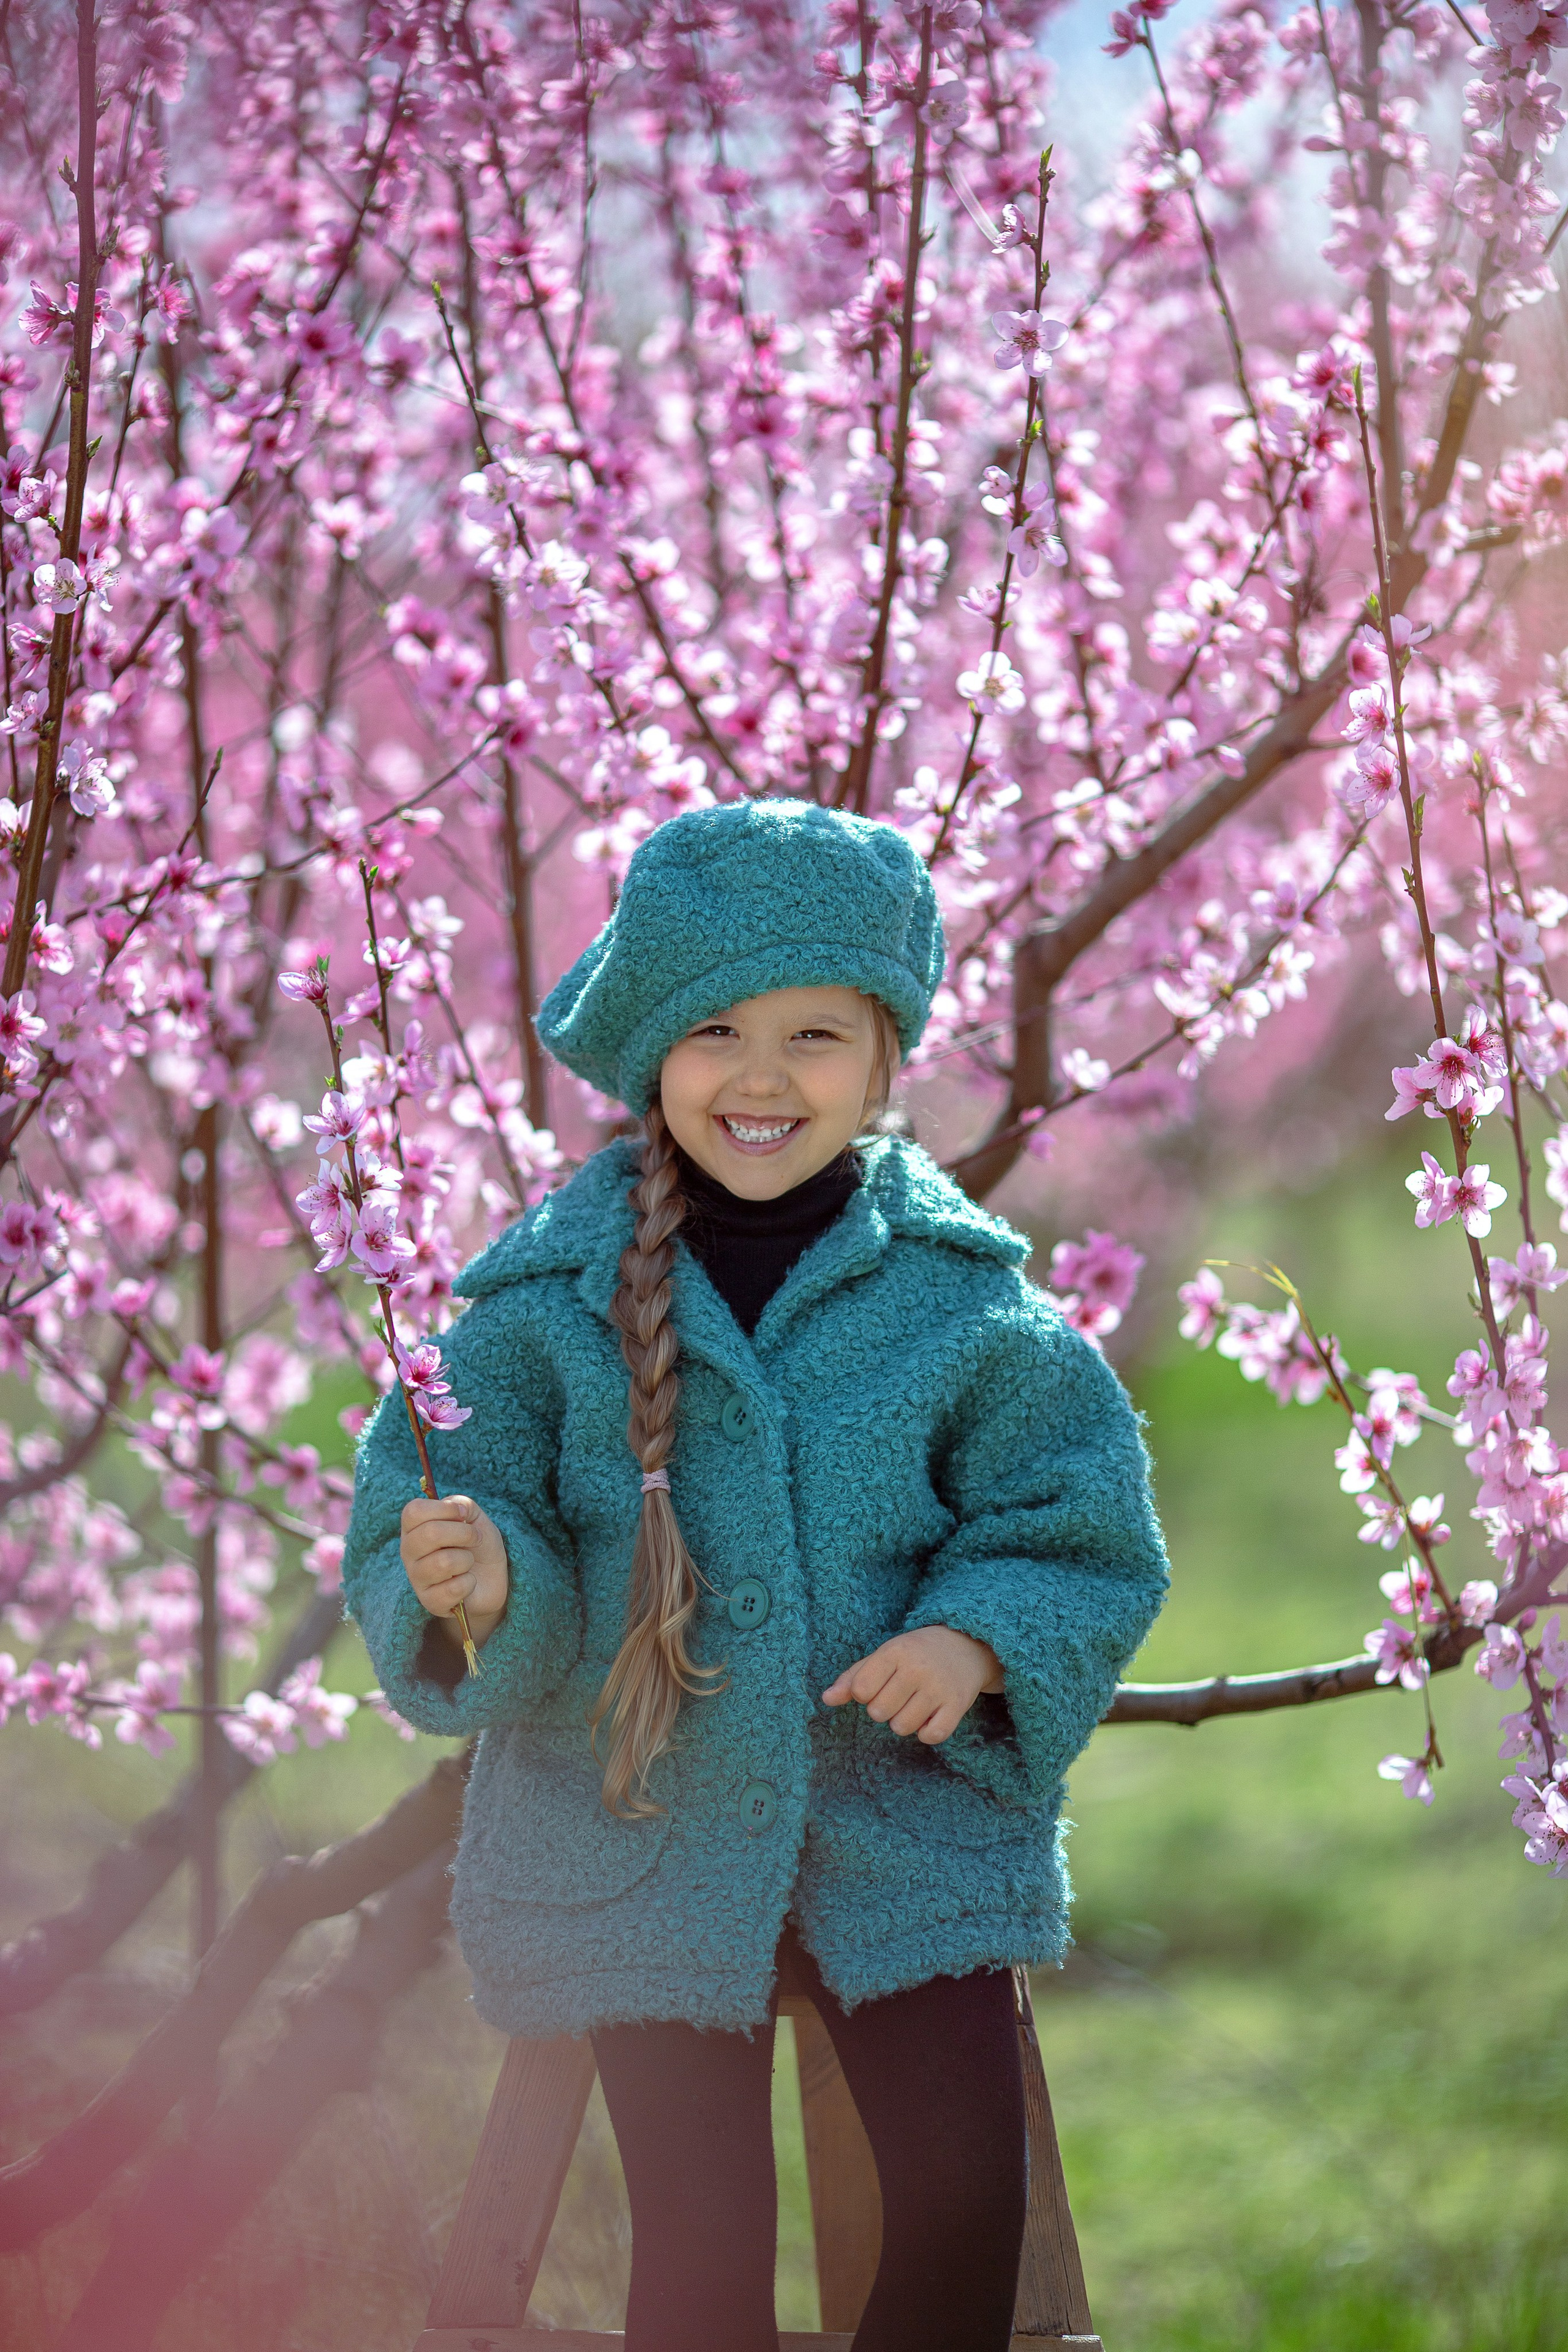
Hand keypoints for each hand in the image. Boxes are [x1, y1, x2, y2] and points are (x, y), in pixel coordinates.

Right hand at [400, 1495, 508, 1653]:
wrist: (491, 1578)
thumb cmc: (477, 1545)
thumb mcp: (475, 1518)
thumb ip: (462, 1505)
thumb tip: (456, 1509)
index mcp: (414, 1527)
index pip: (413, 1511)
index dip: (444, 1509)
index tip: (464, 1516)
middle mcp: (409, 1552)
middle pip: (429, 1534)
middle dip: (463, 1533)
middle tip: (474, 1539)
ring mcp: (417, 1578)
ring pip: (443, 1562)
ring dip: (466, 1560)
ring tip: (468, 1562)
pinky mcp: (430, 1602)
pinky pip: (453, 1588)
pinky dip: (469, 1583)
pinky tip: (467, 1583)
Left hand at [821, 1626, 1004, 1745]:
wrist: (966, 1645)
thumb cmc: (915, 1653)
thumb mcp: (883, 1655)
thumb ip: (852, 1677)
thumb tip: (826, 1699)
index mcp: (895, 1651)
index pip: (861, 1689)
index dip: (865, 1694)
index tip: (877, 1685)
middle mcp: (917, 1668)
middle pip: (879, 1712)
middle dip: (883, 1709)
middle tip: (899, 1694)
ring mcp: (939, 1688)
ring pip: (902, 1728)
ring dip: (904, 1722)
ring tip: (914, 1704)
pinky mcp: (958, 1705)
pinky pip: (931, 1736)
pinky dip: (927, 1733)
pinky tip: (930, 1716)